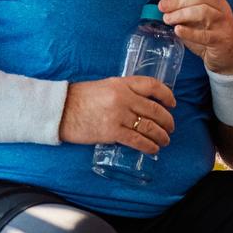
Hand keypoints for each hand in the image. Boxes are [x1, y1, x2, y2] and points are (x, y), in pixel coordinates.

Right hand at [59, 77, 176, 154]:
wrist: (59, 110)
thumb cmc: (79, 98)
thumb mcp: (104, 86)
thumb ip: (122, 91)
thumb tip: (140, 103)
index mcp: (122, 83)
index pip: (152, 86)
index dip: (166, 95)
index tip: (172, 103)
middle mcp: (123, 98)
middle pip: (155, 110)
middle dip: (167, 121)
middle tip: (170, 127)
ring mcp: (119, 115)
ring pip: (150, 127)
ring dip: (161, 136)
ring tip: (164, 141)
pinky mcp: (112, 132)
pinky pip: (138, 140)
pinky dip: (149, 146)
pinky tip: (153, 149)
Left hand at [159, 0, 232, 74]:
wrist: (230, 54)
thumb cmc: (210, 33)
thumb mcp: (198, 17)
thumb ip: (184, 10)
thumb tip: (163, 5)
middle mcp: (220, 8)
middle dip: (177, 0)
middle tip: (162, 7)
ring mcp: (222, 24)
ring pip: (203, 12)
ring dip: (181, 13)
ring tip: (167, 19)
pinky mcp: (220, 40)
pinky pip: (205, 35)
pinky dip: (189, 32)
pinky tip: (177, 30)